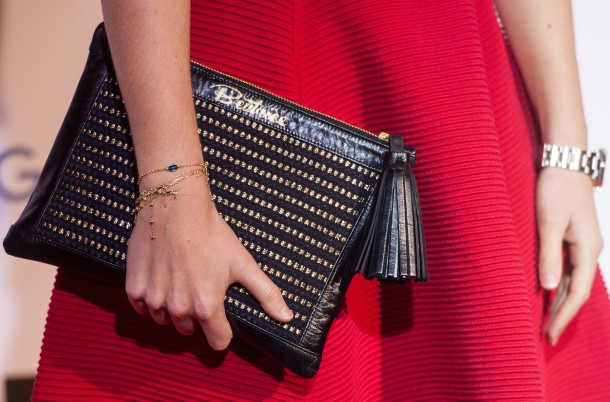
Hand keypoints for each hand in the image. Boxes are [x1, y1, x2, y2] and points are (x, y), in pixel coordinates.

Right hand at [125, 176, 292, 349]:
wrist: (175, 206)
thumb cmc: (211, 233)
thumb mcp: (243, 263)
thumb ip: (266, 294)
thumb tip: (286, 317)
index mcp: (207, 306)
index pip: (218, 342)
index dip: (223, 331)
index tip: (222, 318)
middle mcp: (178, 309)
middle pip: (191, 331)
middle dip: (197, 316)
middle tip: (201, 288)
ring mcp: (154, 300)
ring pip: (166, 321)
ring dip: (173, 308)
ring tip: (182, 280)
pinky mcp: (135, 290)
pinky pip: (143, 308)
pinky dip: (151, 299)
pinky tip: (163, 278)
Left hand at [536, 168, 602, 345]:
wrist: (565, 162)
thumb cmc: (556, 189)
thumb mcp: (549, 222)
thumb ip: (549, 254)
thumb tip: (547, 287)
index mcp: (587, 249)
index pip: (576, 293)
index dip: (563, 316)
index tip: (549, 334)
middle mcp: (590, 250)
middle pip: (576, 291)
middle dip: (562, 315)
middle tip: (547, 337)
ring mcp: (584, 244)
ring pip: (573, 281)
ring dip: (560, 302)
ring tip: (547, 322)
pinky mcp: (575, 237)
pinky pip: (569, 268)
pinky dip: (559, 284)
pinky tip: (549, 293)